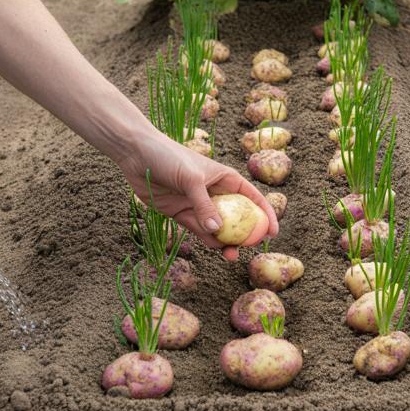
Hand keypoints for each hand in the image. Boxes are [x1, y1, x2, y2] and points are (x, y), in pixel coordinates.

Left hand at [118, 132, 279, 260]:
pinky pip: (198, 229)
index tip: (273, 233)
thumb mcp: (191, 178)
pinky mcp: (181, 212)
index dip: (266, 215)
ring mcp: (198, 203)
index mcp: (225, 178)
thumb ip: (204, 204)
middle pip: (237, 216)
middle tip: (249, 249)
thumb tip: (217, 229)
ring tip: (231, 256)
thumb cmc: (168, 156)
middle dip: (245, 234)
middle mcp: (214, 192)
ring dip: (225, 241)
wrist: (136, 154)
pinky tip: (215, 248)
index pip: (252, 197)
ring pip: (218, 227)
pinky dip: (207, 239)